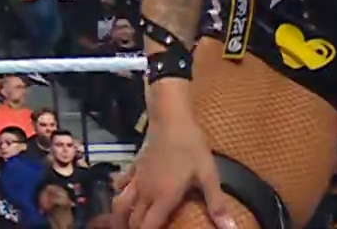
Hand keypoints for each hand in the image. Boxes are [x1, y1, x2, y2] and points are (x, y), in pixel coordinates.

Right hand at [112, 114, 234, 228]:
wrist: (170, 119)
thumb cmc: (191, 147)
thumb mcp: (208, 176)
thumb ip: (216, 204)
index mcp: (163, 198)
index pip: (147, 226)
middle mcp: (145, 192)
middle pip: (132, 219)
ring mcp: (137, 179)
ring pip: (120, 204)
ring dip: (120, 216)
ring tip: (124, 223)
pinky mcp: (134, 167)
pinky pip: (121, 185)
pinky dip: (120, 193)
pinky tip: (122, 194)